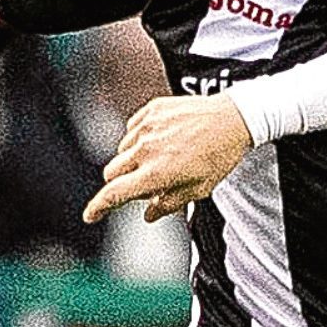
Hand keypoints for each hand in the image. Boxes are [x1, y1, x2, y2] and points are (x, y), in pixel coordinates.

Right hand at [83, 94, 251, 223]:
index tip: (91, 215)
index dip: (99, 207)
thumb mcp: (199, 189)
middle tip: (146, 185)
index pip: (115, 194)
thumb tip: (149, 215)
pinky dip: (140, 139)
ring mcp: (147, 127)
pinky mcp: (151, 110)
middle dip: (120, 183)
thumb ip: (169, 204)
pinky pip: (132, 129)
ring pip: (121, 151)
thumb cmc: (221, 154)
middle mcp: (146, 149)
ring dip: (132, 160)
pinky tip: (163, 140)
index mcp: (156, 173)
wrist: (236, 117)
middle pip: (112, 173)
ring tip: (163, 159)